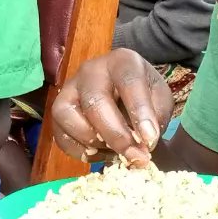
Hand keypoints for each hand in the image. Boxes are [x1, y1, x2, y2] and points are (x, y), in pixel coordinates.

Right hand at [51, 49, 172, 165]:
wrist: (122, 91)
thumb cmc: (143, 94)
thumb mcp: (160, 99)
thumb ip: (155, 118)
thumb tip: (142, 144)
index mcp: (122, 61)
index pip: (128, 82)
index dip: (139, 112)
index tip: (150, 140)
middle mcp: (91, 70)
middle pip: (94, 101)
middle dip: (115, 135)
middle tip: (134, 157)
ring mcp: (69, 88)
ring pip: (66, 114)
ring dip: (91, 140)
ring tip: (112, 151)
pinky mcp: (58, 109)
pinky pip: (58, 133)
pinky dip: (77, 150)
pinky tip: (99, 152)